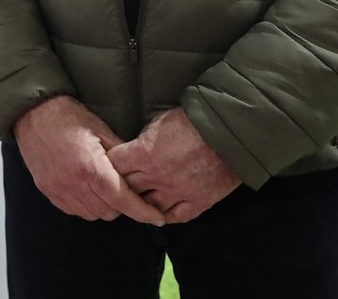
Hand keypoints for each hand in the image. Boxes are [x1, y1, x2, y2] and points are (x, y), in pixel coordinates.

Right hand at [14, 95, 166, 224]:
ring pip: (91, 214)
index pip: (123, 201)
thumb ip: (122, 156)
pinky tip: (86, 190)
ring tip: (104, 189)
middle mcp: (74, 183)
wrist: (32, 112)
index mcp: (91, 168)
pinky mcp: (47, 190)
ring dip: (103, 206)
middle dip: (122, 205)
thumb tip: (141, 173)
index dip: (144, 212)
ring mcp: (58, 188)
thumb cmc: (68, 116)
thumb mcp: (102, 130)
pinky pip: (73, 210)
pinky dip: (84, 205)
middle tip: (125, 190)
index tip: (157, 217)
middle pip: (109, 211)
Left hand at [107, 107, 240, 223]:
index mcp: (143, 155)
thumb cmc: (192, 121)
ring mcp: (178, 192)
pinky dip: (167, 216)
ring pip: (149, 208)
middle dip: (121, 186)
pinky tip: (160, 213)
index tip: (108, 165)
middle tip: (119, 185)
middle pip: (127, 189)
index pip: (113, 166)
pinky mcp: (198, 201)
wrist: (228, 131)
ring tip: (138, 201)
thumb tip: (135, 150)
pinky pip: (177, 216)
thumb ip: (143, 141)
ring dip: (142, 204)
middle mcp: (157, 177)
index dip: (108, 165)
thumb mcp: (158, 122)